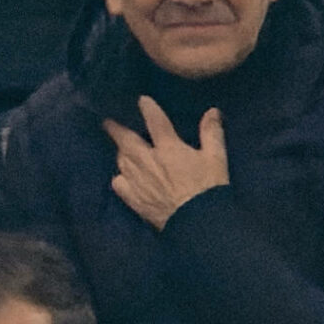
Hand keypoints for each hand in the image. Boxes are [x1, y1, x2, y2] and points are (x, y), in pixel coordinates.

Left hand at [104, 97, 228, 231]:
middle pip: (126, 140)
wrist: (199, 224)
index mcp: (168, 148)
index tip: (141, 100)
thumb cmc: (209, 189)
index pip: (155, 121)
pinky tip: (121, 178)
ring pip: (122, 161)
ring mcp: (137, 180)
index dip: (148, 108)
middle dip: (116, 129)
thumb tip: (212, 111)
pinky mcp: (134, 199)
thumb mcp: (216, 159)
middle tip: (107, 122)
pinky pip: (119, 184)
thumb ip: (212, 133)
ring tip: (120, 149)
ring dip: (120, 152)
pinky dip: (119, 178)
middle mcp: (147, 161)